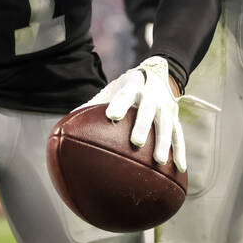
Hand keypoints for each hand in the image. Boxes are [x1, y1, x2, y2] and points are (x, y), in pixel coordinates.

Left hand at [85, 56, 217, 169]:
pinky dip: (179, 151)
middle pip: (148, 110)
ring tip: (159, 161)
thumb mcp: (111, 90)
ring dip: (164, 143)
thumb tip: (63, 126)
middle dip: (142, 126)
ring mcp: (165, 108)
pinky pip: (179, 135)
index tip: (111, 116)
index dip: (118, 104)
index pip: (125, 94)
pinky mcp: (175, 118)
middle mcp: (151, 97)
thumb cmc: (126, 89)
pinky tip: (179, 168)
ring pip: (166, 125)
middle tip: (136, 142)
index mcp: (132, 87)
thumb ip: (92, 106)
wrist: (157, 74)